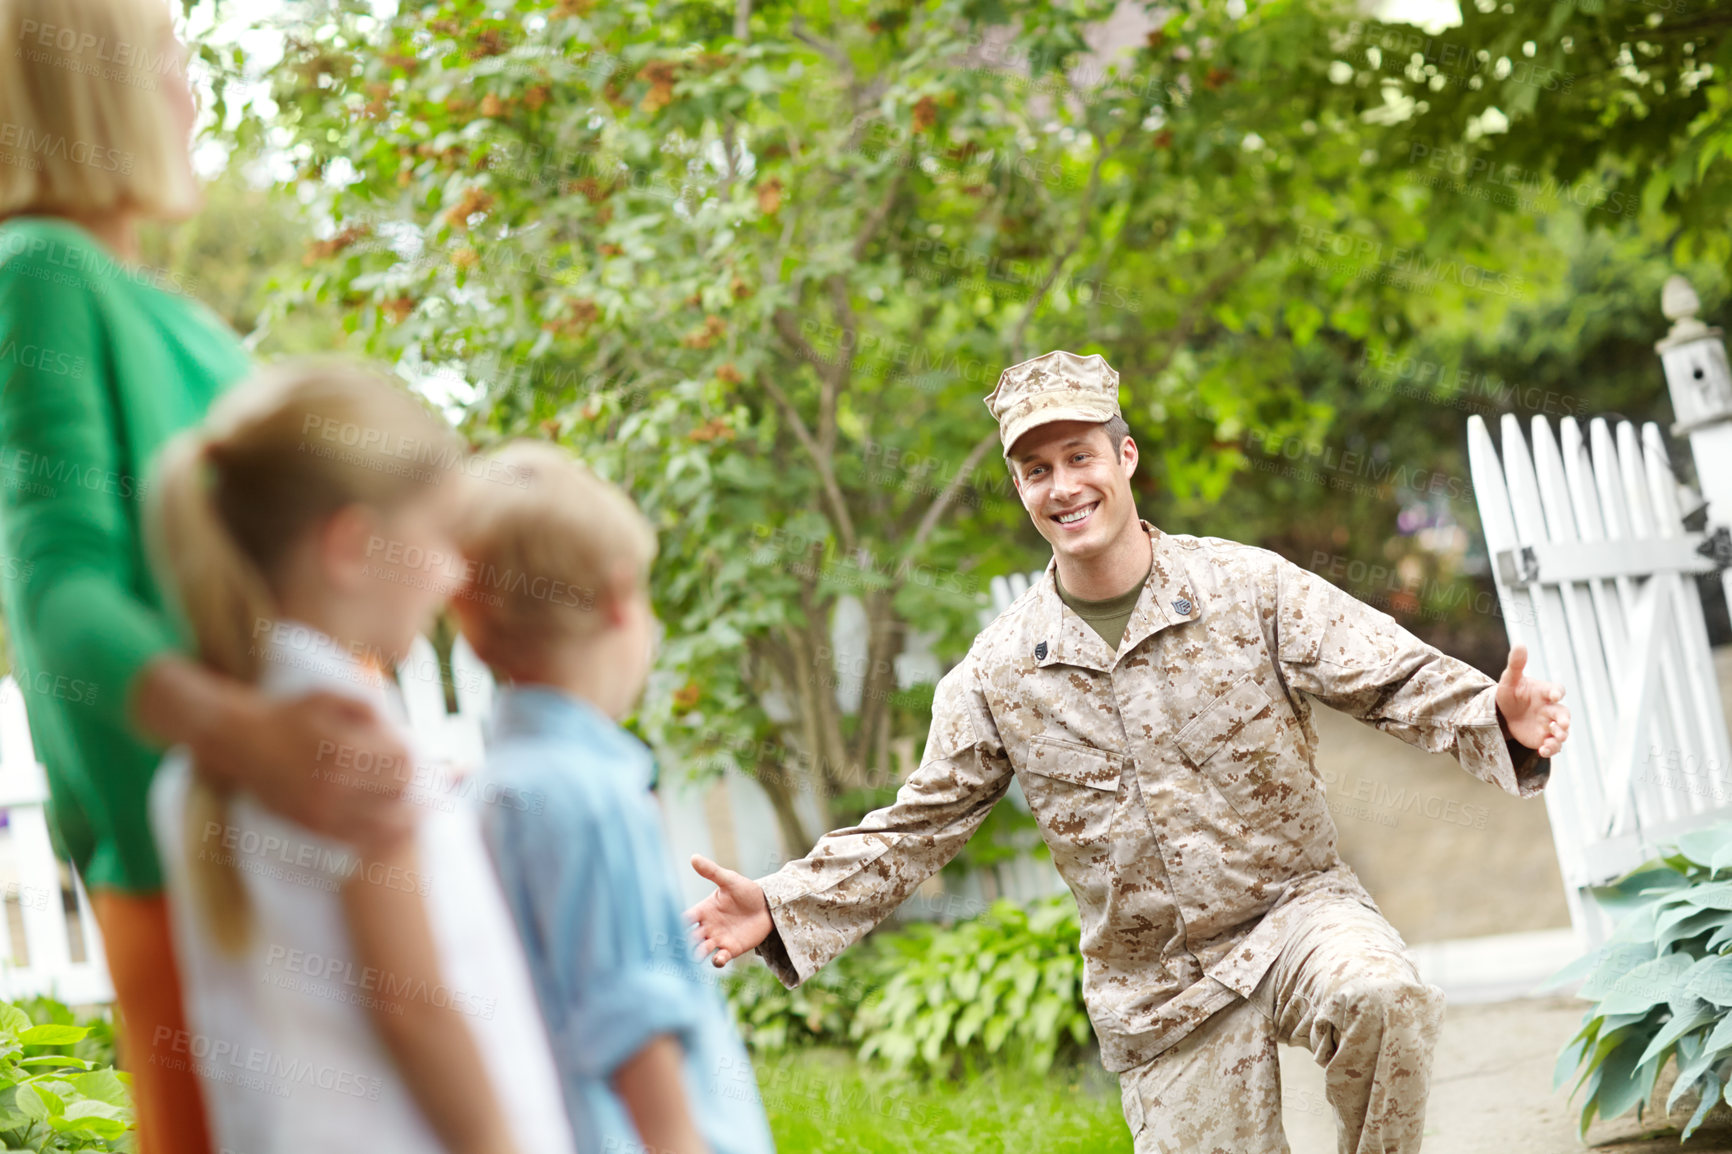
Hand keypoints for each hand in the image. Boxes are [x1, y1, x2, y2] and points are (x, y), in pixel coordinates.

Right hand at [204, 690, 415, 848]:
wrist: (238, 740)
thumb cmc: (288, 714)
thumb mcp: (327, 696)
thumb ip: (367, 707)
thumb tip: (401, 727)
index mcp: (343, 747)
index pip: (404, 760)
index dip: (421, 759)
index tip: (424, 757)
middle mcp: (333, 782)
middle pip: (400, 790)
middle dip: (417, 785)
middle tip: (431, 785)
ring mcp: (322, 809)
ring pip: (387, 822)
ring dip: (409, 815)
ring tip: (422, 809)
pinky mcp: (312, 826)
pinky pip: (360, 840)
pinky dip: (384, 836)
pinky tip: (395, 827)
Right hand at [684, 854, 771, 967]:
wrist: (769, 905)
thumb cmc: (747, 891)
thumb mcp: (729, 880)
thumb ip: (712, 872)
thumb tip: (693, 857)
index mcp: (703, 910)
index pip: (684, 919)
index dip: (676, 924)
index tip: (671, 928)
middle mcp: (707, 926)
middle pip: (688, 938)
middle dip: (684, 943)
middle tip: (683, 945)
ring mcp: (718, 939)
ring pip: (700, 951)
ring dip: (697, 954)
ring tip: (700, 952)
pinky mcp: (731, 949)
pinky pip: (719, 959)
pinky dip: (717, 961)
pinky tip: (719, 958)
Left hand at [1495, 644, 1569, 758]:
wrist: (1505, 713)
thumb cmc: (1511, 693)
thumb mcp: (1510, 679)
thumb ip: (1516, 664)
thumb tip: (1520, 644)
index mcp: (1545, 692)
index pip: (1557, 689)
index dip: (1557, 691)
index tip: (1555, 694)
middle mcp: (1551, 708)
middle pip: (1564, 713)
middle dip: (1564, 720)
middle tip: (1561, 725)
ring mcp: (1549, 724)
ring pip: (1562, 731)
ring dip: (1560, 736)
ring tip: (1554, 738)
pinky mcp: (1544, 738)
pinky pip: (1552, 745)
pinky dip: (1551, 748)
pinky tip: (1542, 750)